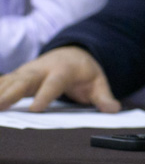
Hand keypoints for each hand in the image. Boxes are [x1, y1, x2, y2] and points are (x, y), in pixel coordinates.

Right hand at [0, 46, 119, 112]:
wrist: (71, 53)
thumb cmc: (84, 71)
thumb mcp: (98, 81)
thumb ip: (104, 96)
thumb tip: (113, 109)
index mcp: (63, 70)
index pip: (54, 83)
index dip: (45, 95)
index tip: (35, 109)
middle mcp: (41, 69)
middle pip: (25, 80)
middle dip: (11, 92)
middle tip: (1, 106)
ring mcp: (27, 72)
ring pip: (9, 80)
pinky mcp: (17, 76)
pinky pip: (2, 82)